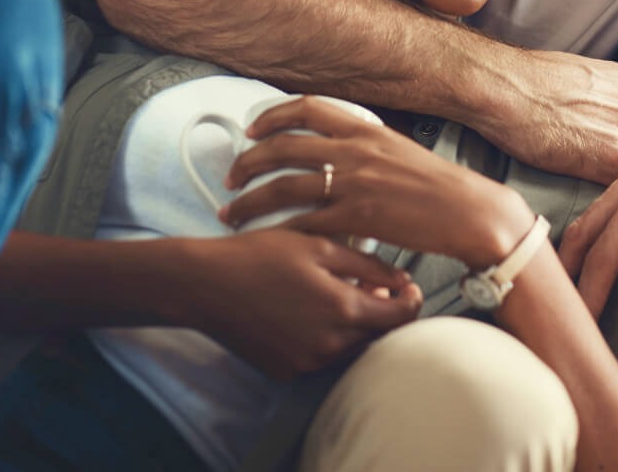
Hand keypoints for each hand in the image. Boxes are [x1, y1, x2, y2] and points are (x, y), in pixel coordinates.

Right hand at [183, 229, 421, 378]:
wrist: (205, 284)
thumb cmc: (261, 255)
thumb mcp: (320, 247)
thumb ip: (368, 266)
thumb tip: (401, 281)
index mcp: (342, 311)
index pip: (399, 318)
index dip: (411, 301)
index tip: (408, 286)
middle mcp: (329, 345)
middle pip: (377, 336)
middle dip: (383, 311)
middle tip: (375, 283)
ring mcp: (306, 363)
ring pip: (352, 347)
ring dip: (357, 323)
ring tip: (343, 291)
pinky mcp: (286, 370)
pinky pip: (324, 356)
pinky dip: (330, 336)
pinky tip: (315, 308)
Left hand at [223, 96, 532, 268]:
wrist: (469, 212)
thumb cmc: (440, 187)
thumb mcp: (401, 152)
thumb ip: (367, 149)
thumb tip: (339, 151)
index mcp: (366, 130)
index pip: (308, 109)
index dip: (272, 117)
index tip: (251, 130)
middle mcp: (355, 151)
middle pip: (283, 147)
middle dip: (248, 161)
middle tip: (231, 176)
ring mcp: (354, 184)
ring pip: (283, 186)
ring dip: (250, 200)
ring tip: (230, 212)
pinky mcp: (356, 218)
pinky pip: (303, 222)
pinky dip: (279, 230)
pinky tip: (267, 238)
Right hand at [470, 49, 617, 185]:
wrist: (506, 90)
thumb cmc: (527, 80)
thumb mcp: (578, 73)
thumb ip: (600, 92)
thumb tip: (594, 110)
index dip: (615, 133)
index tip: (596, 141)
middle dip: (615, 153)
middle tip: (584, 159)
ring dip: (609, 174)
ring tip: (576, 172)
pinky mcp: (615, 160)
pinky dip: (605, 192)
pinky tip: (579, 185)